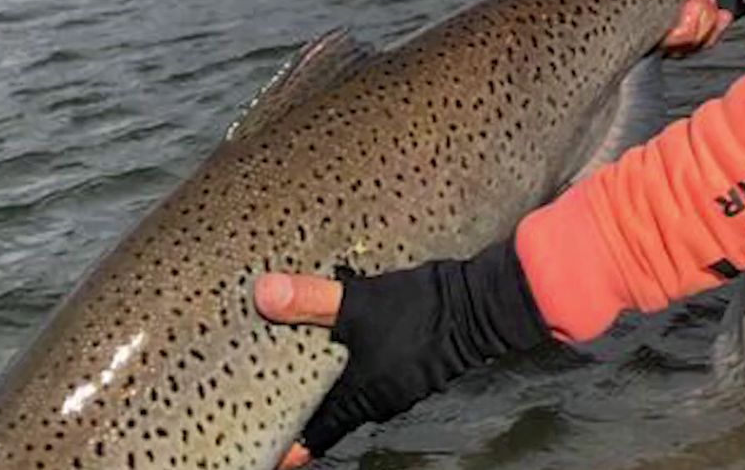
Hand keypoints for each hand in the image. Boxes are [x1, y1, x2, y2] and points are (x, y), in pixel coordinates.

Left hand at [253, 242, 547, 467]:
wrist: (479, 304)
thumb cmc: (423, 312)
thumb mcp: (358, 302)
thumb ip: (310, 300)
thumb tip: (265, 295)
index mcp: (358, 394)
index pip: (315, 435)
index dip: (290, 445)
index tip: (270, 451)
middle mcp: (378, 398)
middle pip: (334, 415)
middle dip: (309, 409)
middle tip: (279, 402)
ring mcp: (400, 385)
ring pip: (357, 393)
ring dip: (337, 384)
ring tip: (312, 369)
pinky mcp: (416, 366)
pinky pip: (378, 375)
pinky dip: (361, 365)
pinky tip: (356, 344)